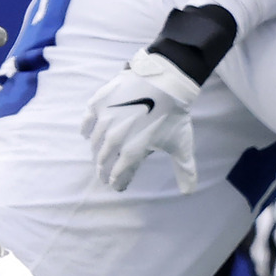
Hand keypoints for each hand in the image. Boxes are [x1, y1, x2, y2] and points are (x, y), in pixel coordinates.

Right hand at [85, 53, 206, 194]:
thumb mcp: (181, 144)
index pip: (118, 174)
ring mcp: (104, 121)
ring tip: (98, 154)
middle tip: (103, 174)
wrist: (165, 82)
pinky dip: (86, 128)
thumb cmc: (174, 115)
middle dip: (102, 170)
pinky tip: (87, 133)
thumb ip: (184, 170)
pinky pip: (87, 120)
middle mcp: (114, 139)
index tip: (116, 186)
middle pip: (103, 160)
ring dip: (96, 150)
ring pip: (95, 142)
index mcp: (132, 152)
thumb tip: (189, 192)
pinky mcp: (99, 104)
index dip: (116, 181)